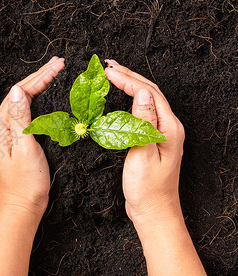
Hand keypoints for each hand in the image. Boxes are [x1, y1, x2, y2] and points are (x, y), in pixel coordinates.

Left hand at [0, 57, 64, 215]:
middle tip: (58, 63)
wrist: (23, 206)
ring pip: (25, 101)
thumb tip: (15, 90)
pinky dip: (40, 101)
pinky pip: (28, 113)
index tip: (57, 66)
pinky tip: (47, 96)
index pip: (20, 93)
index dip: (40, 78)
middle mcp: (1, 126)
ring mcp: (8, 132)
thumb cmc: (25, 182)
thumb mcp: (24, 148)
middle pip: (21, 94)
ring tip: (54, 73)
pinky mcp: (17, 139)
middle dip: (40, 77)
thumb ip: (19, 118)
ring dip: (40, 86)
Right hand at [104, 60, 204, 275]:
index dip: (128, 79)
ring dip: (130, 85)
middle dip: (129, 76)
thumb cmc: (147, 188)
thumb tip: (143, 93)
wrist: (153, 210)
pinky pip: (142, 112)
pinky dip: (130, 99)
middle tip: (108, 66)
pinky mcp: (152, 139)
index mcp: (168, 128)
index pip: (149, 93)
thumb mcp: (142, 154)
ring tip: (113, 74)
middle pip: (150, 92)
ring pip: (147, 100)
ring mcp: (161, 133)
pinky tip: (122, 97)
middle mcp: (168, 127)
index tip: (108, 71)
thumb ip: (143, 122)